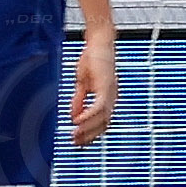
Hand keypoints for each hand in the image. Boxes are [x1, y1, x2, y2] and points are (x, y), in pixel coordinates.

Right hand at [70, 30, 117, 147]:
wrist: (98, 43)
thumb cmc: (92, 60)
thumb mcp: (83, 83)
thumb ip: (79, 100)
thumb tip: (73, 117)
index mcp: (107, 98)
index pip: (102, 122)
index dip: (91, 133)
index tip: (78, 141)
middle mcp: (111, 98)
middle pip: (103, 124)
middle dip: (89, 136)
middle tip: (74, 144)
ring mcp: (110, 93)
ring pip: (101, 118)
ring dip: (87, 129)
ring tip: (74, 136)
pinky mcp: (105, 87)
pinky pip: (98, 107)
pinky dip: (88, 116)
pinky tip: (77, 121)